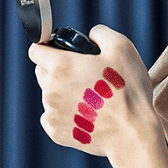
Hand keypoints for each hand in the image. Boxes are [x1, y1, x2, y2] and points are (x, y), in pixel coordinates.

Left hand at [29, 25, 167, 167]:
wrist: (133, 135)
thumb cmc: (129, 90)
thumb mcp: (122, 47)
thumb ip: (100, 33)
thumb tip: (91, 34)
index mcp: (61, 66)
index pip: (35, 50)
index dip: (47, 47)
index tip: (59, 52)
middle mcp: (49, 89)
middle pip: (41, 72)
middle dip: (56, 70)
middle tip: (83, 76)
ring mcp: (51, 113)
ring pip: (48, 95)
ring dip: (62, 93)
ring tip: (90, 99)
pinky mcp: (55, 132)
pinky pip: (53, 117)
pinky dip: (66, 114)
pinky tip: (87, 115)